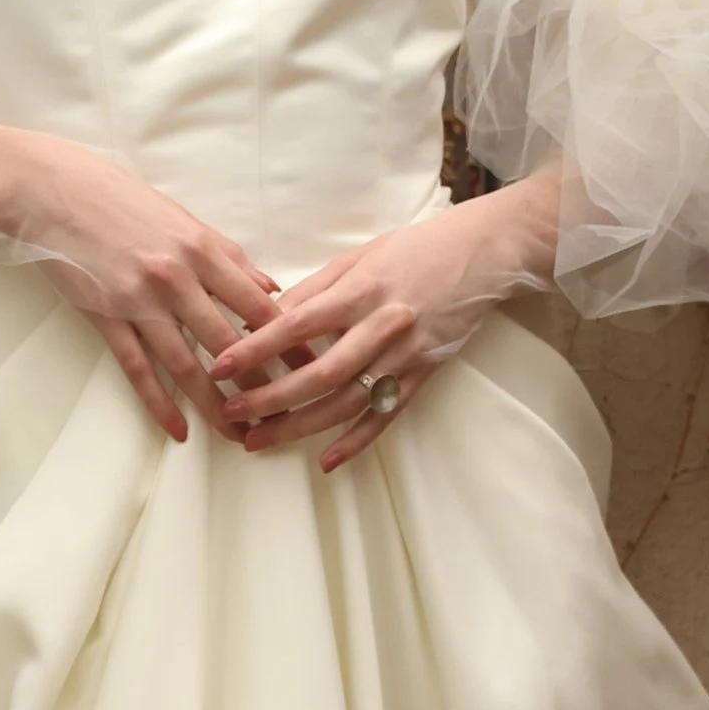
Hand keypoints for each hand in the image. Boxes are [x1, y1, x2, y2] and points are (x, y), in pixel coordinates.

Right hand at [0, 130, 280, 442]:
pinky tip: (179, 430)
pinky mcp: (107, 318)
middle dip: (262, 382)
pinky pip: (140, 370)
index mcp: (200, 249)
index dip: (289, 339)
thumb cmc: (116, 197)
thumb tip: (268, 286)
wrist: (50, 191)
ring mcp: (140, 301)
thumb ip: (226, 255)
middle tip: (287, 412)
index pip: (257, 304)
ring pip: (189, 365)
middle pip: (230, 343)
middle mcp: (176, 278)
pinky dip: (160, 403)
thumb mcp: (180, 217)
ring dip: (217, 404)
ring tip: (240, 435)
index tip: (312, 364)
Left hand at [208, 177, 561, 471]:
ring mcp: (406, 354)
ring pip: (347, 401)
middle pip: (319, 372)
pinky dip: (357, 441)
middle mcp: (382, 325)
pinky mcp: (425, 373)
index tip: (221, 365)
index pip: (299, 322)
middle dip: (270, 398)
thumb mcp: (361, 257)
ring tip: (260, 440)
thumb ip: (316, 289)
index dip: (258, 347)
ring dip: (301, 426)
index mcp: (361, 289)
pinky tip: (327, 460)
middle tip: (231, 414)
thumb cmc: (418, 249)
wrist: (487, 254)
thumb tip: (266, 316)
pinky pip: (386, 414)